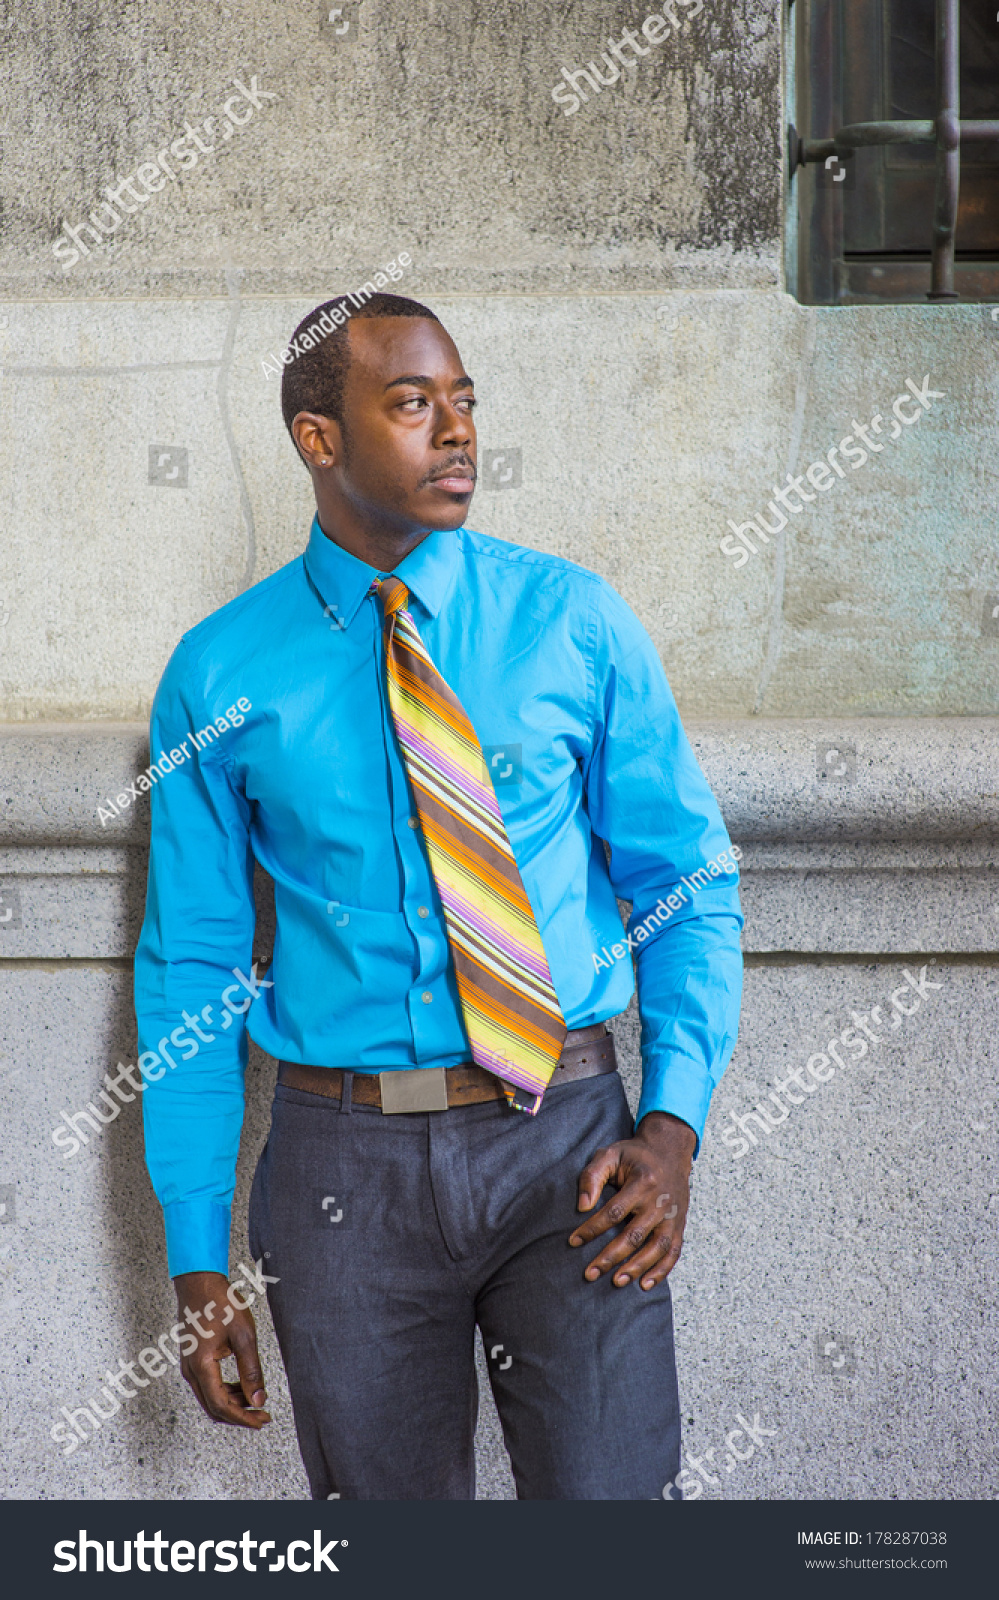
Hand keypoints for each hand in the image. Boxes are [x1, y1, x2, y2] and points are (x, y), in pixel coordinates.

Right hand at [173, 1270, 270, 1428]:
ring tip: (256, 1400)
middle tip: (263, 1416)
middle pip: (213, 1408)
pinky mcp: (192, 1361)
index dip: (243, 1418)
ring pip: (210, 1399)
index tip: (262, 1420)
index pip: (221, 1406)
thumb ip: (251, 1370)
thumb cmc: (220, 1303)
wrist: (198, 1281)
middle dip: (239, 1415)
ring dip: (233, 1404)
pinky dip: (226, 1392)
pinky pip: (208, 1386)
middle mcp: (190, 1371)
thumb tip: (259, 1399)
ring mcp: (189, 1366)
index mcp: (201, 1366)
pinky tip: (242, 1386)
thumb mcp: (243, 1335)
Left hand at [569, 1112, 696, 1289]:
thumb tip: (582, 1206)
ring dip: (636, 1267)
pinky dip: (661, 1271)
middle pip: (634, 1234)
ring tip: (616, 1281)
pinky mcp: (679, 1224)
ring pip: (657, 1247)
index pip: (614, 1211)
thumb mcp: (610, 1154)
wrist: (669, 1150)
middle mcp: (660, 1200)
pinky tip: (644, 1284)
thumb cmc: (634, 1156)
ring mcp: (672, 1215)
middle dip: (610, 1256)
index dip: (593, 1228)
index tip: (573, 1241)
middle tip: (589, 1273)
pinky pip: (674, 1251)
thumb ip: (592, 1175)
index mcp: (642, 1181)